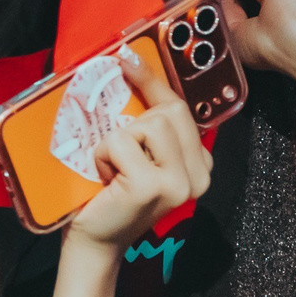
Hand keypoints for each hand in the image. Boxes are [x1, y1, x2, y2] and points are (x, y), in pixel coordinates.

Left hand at [66, 50, 212, 253]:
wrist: (94, 241)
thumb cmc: (110, 194)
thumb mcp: (138, 155)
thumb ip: (150, 126)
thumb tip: (132, 64)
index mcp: (201, 165)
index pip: (181, 110)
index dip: (154, 81)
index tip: (129, 56)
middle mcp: (200, 176)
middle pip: (169, 112)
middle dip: (134, 124)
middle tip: (119, 155)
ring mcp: (179, 183)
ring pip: (148, 124)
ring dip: (117, 142)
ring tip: (113, 170)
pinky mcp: (152, 186)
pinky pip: (121, 141)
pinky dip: (103, 155)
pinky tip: (106, 181)